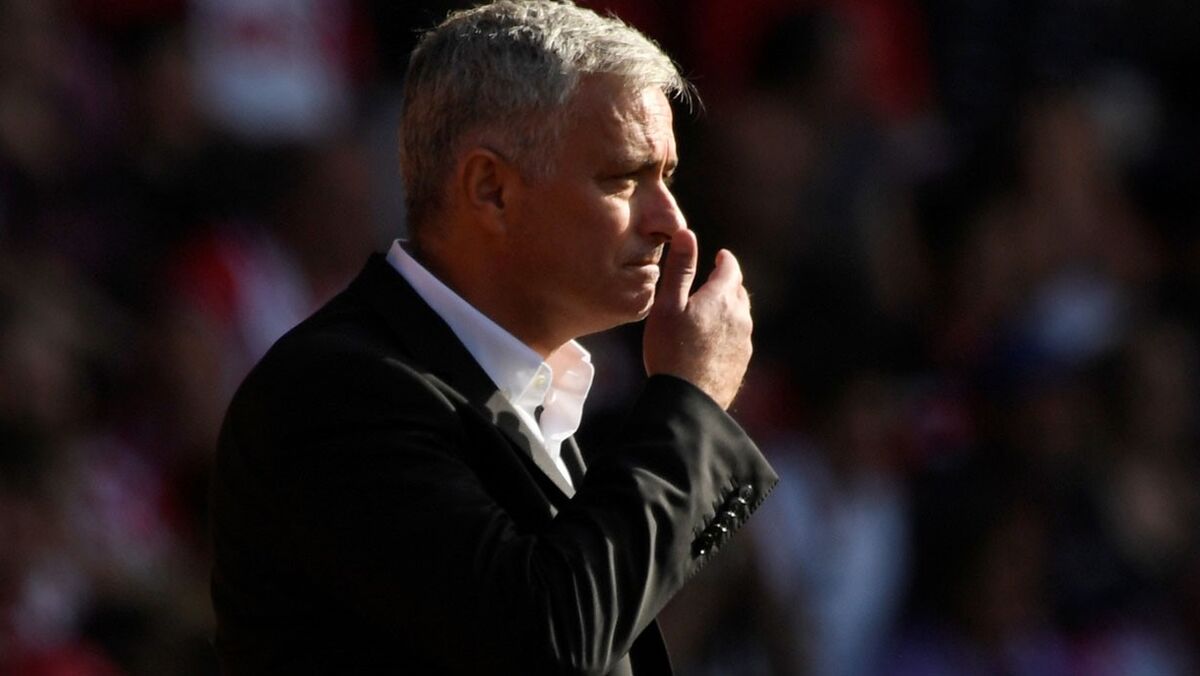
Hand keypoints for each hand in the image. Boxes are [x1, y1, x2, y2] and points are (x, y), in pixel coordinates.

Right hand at [643, 229, 752, 409]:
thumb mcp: (667, 306)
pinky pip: (739, 338)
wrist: (688, 400)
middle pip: (739, 292)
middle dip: (728, 283)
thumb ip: (679, 270)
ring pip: (740, 316)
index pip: (731, 269)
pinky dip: (729, 331)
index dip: (725, 260)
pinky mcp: (742, 362)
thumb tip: (686, 233)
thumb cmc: (670, 350)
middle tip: (715, 281)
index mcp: (722, 298)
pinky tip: (713, 340)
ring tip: (712, 311)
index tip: (720, 256)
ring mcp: (744, 342)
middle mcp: (740, 317)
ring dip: (729, 308)